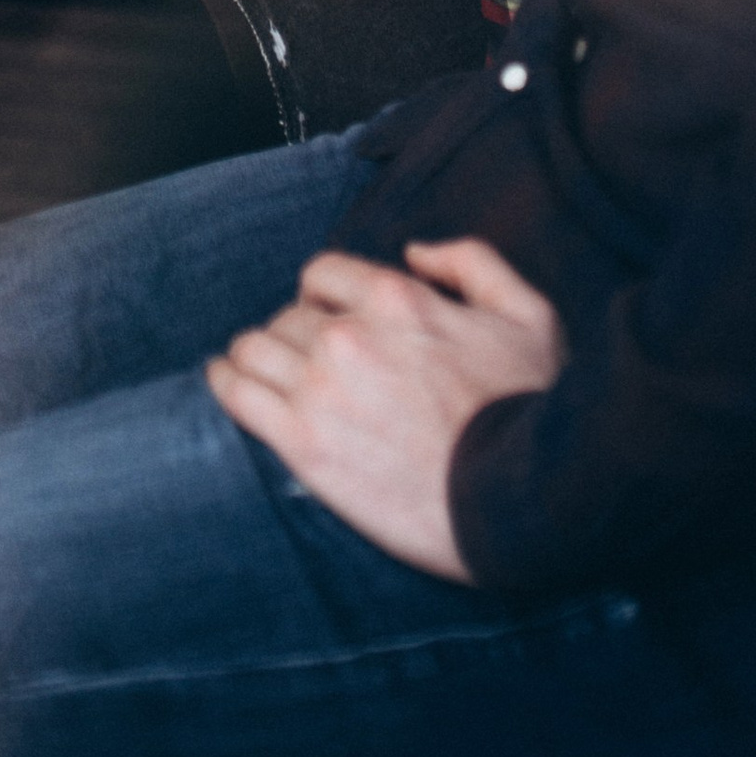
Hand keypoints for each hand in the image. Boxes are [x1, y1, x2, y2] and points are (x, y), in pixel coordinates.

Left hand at [207, 238, 565, 581]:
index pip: (324, 274)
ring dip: (255, 355)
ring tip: (258, 369)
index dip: (322, 293)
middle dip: (294, 331)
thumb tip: (415, 252)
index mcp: (397, 299)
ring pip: (254, 348)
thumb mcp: (529, 316)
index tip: (327, 315)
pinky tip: (224, 380)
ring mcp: (320, 389)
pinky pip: (238, 396)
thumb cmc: (531, 411)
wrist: (517, 504)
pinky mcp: (302, 443)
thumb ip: (472, 263)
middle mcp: (348, 335)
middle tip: (306, 360)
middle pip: (288, 315)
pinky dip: (224, 382)